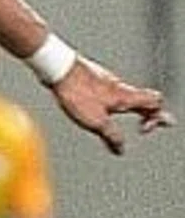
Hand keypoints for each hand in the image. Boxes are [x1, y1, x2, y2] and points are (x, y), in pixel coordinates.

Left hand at [52, 56, 172, 155]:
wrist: (58, 68)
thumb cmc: (77, 93)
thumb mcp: (96, 122)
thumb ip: (111, 136)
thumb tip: (120, 149)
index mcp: (126, 96)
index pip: (156, 101)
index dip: (158, 116)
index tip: (143, 128)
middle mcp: (120, 86)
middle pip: (143, 98)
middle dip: (146, 113)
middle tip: (144, 124)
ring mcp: (107, 80)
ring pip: (127, 93)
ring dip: (130, 106)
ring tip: (121, 118)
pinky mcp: (94, 77)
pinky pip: (111, 90)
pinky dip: (114, 101)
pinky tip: (101, 106)